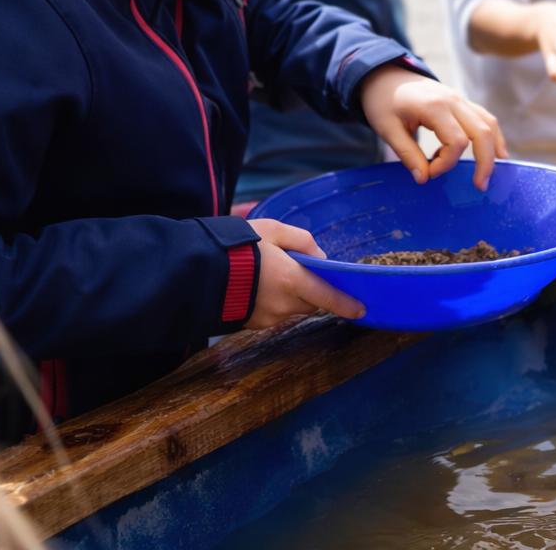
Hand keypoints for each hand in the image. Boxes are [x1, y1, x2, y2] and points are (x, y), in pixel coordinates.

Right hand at [244, 219, 364, 328]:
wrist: (194, 271)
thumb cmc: (235, 246)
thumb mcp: (271, 230)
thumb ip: (300, 240)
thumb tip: (320, 257)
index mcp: (292, 281)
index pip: (328, 297)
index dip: (346, 304)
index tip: (362, 310)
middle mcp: (283, 304)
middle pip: (310, 302)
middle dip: (311, 290)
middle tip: (301, 272)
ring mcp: (266, 318)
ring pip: (291, 308)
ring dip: (290, 295)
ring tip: (270, 274)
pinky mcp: (251, 325)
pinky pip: (272, 313)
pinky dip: (272, 302)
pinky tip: (257, 286)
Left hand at [360, 64, 506, 189]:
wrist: (384, 76)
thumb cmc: (383, 102)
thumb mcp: (387, 129)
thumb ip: (407, 154)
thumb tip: (424, 179)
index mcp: (434, 106)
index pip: (456, 141)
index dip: (446, 164)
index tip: (428, 172)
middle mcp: (453, 100)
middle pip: (482, 132)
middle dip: (485, 162)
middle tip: (480, 186)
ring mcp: (460, 99)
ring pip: (488, 124)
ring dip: (492, 150)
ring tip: (488, 175)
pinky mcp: (461, 102)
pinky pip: (485, 118)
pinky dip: (492, 136)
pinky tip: (497, 153)